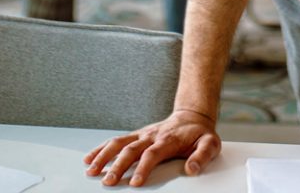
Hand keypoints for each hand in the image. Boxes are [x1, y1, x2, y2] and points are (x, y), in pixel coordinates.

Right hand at [83, 109, 220, 186]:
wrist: (193, 116)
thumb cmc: (199, 134)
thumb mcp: (210, 144)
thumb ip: (203, 155)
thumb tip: (193, 169)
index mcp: (168, 140)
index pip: (153, 154)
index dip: (143, 168)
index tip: (135, 183)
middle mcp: (152, 136)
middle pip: (132, 149)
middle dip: (119, 166)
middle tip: (108, 182)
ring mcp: (142, 135)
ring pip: (120, 143)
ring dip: (104, 156)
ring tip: (91, 171)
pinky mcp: (137, 136)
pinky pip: (117, 141)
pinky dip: (101, 149)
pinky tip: (89, 159)